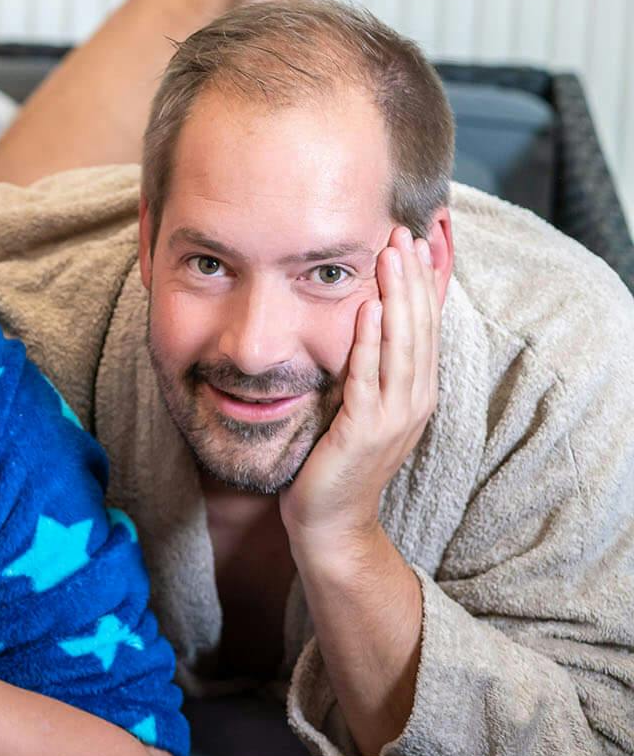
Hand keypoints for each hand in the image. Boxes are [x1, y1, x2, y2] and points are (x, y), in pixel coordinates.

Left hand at [283, 227, 440, 550]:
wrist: (331, 523)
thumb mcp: (357, 406)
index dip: (424, 285)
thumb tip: (358, 321)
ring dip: (397, 297)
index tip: (417, 242)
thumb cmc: (336, 462)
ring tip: (390, 255)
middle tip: (403, 232)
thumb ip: (365, 368)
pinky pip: (369, 378)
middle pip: (418, 328)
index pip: (425, 327)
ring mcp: (393, 417)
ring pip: (401, 346)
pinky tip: (367, 308)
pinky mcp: (364, 431)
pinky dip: (369, 341)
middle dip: (413, 278)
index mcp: (415, 392)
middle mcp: (413, 401)